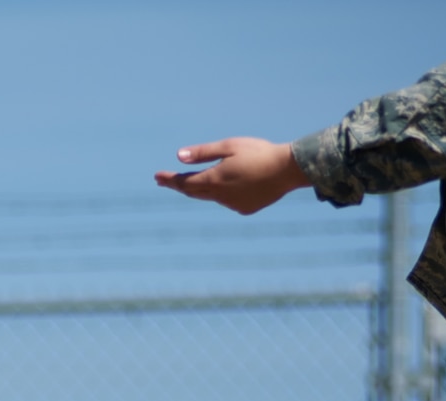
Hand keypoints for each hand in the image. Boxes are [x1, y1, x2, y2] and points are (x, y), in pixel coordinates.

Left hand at [155, 138, 308, 214]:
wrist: (287, 170)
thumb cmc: (258, 152)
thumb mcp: (229, 146)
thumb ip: (203, 153)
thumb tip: (179, 157)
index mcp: (214, 180)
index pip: (184, 182)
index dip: (170, 180)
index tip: (157, 177)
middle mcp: (220, 196)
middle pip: (193, 192)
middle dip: (179, 185)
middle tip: (164, 181)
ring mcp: (232, 204)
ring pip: (211, 197)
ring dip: (204, 188)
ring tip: (199, 179)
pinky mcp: (245, 209)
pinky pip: (228, 201)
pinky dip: (224, 193)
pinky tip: (233, 185)